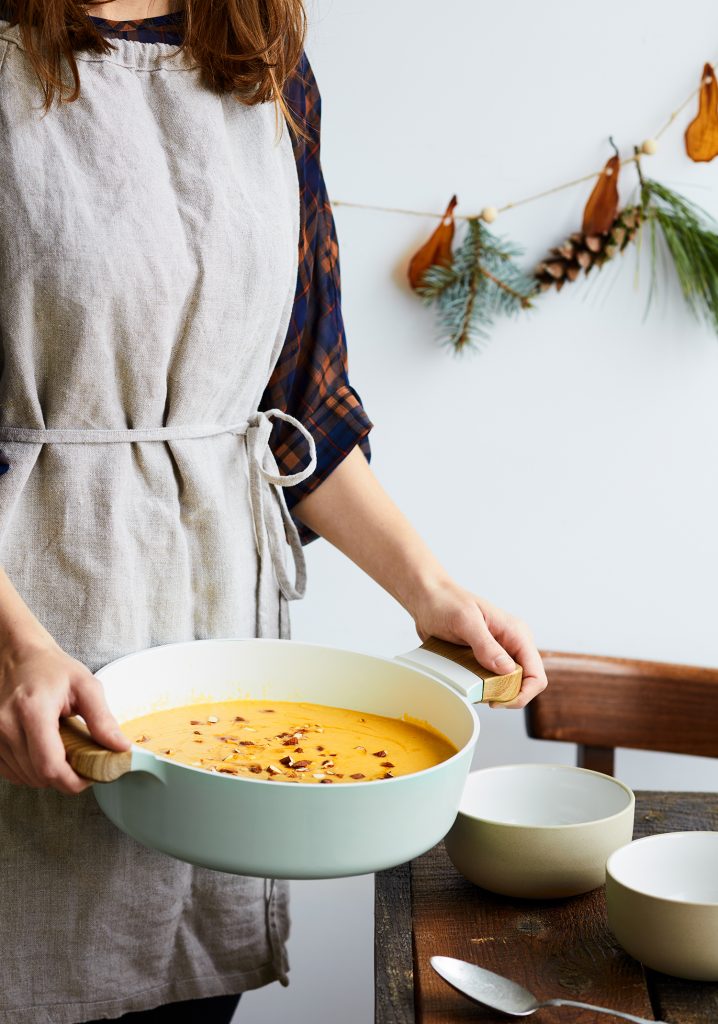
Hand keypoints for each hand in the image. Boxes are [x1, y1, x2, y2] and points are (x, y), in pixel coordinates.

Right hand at [0, 635, 129, 793]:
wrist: (17, 656)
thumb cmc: (51, 668)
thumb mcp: (85, 686)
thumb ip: (103, 719)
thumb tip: (121, 748)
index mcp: (32, 710)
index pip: (50, 766)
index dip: (73, 781)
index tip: (91, 776)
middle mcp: (6, 725)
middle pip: (38, 776)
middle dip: (65, 777)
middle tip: (82, 761)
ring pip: (24, 777)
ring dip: (47, 774)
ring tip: (62, 750)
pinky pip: (10, 772)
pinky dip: (30, 770)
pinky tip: (42, 751)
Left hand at [408, 578, 546, 708]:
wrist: (428, 598)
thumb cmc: (446, 602)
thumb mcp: (465, 621)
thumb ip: (486, 645)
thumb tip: (506, 669)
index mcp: (516, 633)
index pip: (535, 674)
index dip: (522, 694)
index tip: (498, 701)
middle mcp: (512, 643)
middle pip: (525, 683)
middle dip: (508, 696)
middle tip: (483, 698)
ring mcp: (500, 652)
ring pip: (510, 684)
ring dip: (494, 693)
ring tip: (473, 691)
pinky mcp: (486, 658)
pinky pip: (493, 680)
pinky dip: (483, 688)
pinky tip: (468, 684)